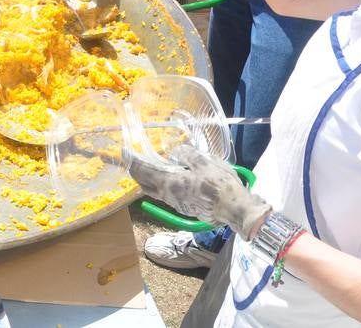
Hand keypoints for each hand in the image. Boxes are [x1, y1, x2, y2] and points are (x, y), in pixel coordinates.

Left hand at [129, 144, 271, 240]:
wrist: (235, 210)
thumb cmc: (219, 185)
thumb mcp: (204, 162)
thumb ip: (187, 155)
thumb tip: (176, 151)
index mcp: (169, 183)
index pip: (143, 171)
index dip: (132, 160)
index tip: (125, 151)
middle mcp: (168, 196)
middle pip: (144, 184)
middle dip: (136, 171)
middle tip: (133, 159)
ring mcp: (176, 203)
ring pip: (154, 191)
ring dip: (148, 179)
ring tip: (148, 167)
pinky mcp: (185, 207)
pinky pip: (165, 194)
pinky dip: (160, 184)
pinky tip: (167, 178)